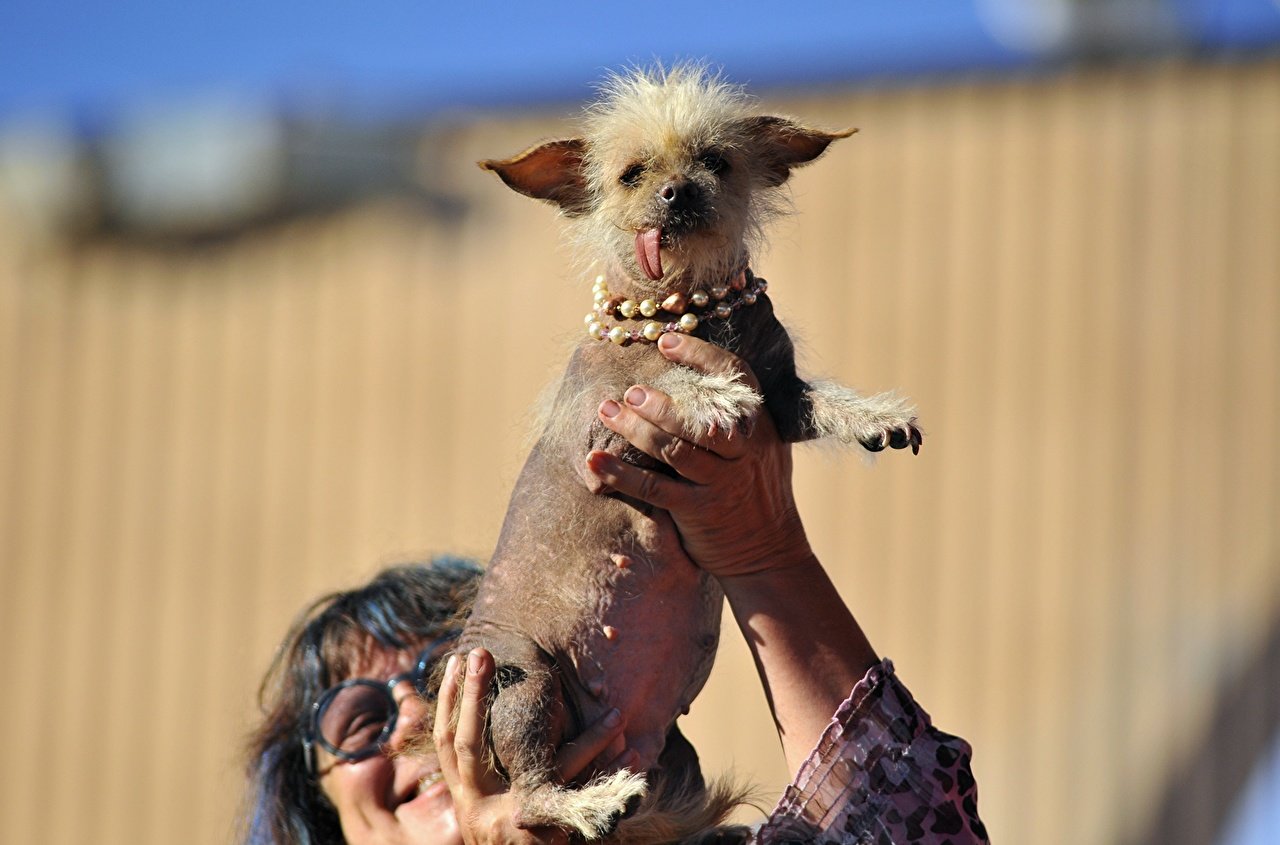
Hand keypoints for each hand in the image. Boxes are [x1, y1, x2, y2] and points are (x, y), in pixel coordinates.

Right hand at [433, 648, 631, 844]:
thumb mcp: (487, 817)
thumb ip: (488, 779)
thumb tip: (484, 719)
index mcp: (467, 801)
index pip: (447, 744)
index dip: (450, 702)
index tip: (461, 659)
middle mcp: (479, 812)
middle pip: (468, 746)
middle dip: (475, 697)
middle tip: (481, 651)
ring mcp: (510, 827)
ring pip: (551, 771)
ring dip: (591, 740)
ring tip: (618, 710)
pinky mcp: (546, 841)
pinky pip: (585, 802)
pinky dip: (611, 779)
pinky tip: (633, 754)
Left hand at [583, 333, 813, 577]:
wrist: (770, 551)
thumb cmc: (757, 489)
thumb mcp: (763, 446)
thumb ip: (737, 414)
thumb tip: (699, 370)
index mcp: (759, 425)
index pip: (735, 377)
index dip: (700, 355)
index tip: (666, 340)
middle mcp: (743, 451)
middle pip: (700, 419)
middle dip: (662, 403)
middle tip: (630, 390)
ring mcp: (721, 482)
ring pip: (675, 450)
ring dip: (636, 430)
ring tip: (607, 411)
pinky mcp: (698, 511)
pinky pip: (655, 489)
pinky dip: (622, 474)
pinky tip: (595, 461)